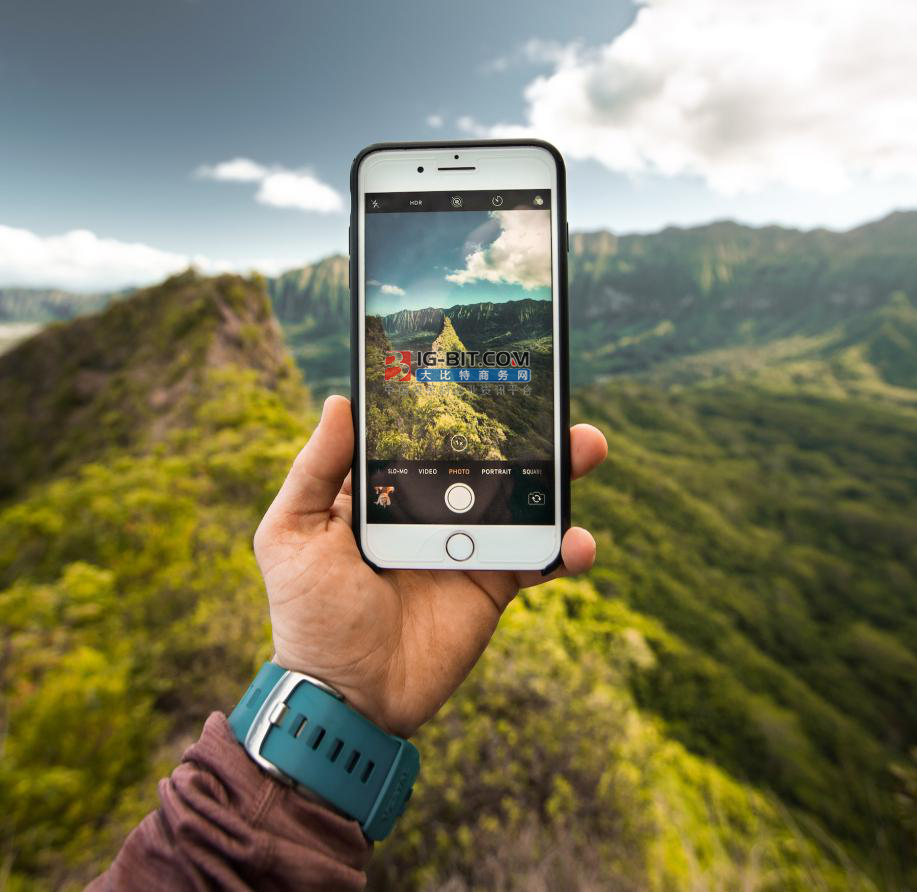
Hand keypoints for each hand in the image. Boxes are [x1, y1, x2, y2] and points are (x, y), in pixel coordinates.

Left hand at [254, 396, 607, 737]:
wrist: (347, 698)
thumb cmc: (309, 614)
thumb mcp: (292, 536)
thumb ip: (315, 470)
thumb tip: (340, 401)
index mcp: (384, 487)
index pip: (424, 432)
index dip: (454, 400)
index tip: (484, 362)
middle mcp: (429, 507)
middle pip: (485, 456)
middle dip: (524, 427)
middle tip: (555, 401)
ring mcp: (466, 543)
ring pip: (522, 496)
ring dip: (560, 471)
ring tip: (587, 448)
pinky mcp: (493, 583)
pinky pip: (538, 557)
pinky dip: (566, 547)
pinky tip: (578, 541)